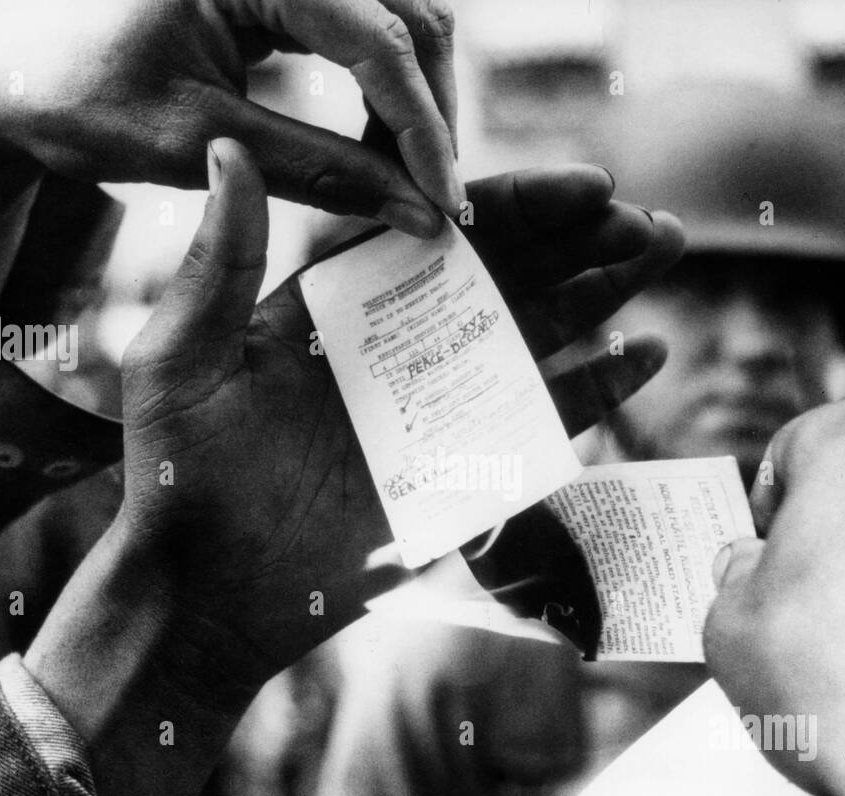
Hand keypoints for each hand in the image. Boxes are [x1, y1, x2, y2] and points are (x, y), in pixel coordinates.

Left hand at [0, 0, 463, 235]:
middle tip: (441, 199)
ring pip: (402, 16)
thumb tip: (418, 214)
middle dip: (432, 111)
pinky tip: (387, 148)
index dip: (421, 128)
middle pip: (409, 14)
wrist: (22, 75)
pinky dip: (387, 89)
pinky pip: (367, 26)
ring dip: (419, 99)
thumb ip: (321, 175)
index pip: (375, 39)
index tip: (447, 204)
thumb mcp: (206, 148)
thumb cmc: (88, 104)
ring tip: (416, 181)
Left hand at [25, 141, 683, 795]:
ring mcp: (437, 408)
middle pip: (508, 275)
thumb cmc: (181, 478)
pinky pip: (539, 420)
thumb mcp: (183, 362)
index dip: (518, 205)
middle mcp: (400, 346)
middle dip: (582, 241)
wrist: (208, 591)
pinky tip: (645, 354)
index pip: (441, 232)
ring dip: (604, 293)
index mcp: (344, 305)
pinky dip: (595, 389)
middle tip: (648, 219)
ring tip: (663, 251)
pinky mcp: (461, 470)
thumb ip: (218, 263)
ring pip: (536, 335)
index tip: (586, 184)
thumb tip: (229, 154)